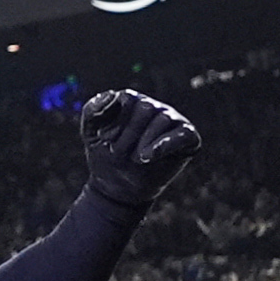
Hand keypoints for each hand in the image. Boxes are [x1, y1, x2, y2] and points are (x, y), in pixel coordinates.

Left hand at [76, 88, 198, 211]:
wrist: (119, 186)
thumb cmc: (106, 154)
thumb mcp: (91, 132)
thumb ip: (93, 110)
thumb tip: (112, 94)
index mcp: (132, 100)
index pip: (128, 98)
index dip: (116, 121)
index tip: (105, 139)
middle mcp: (155, 107)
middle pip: (146, 108)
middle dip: (130, 134)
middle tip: (120, 152)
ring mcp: (173, 120)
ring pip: (163, 119)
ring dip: (144, 144)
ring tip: (135, 158)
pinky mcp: (188, 138)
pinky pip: (183, 135)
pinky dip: (165, 145)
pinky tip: (149, 157)